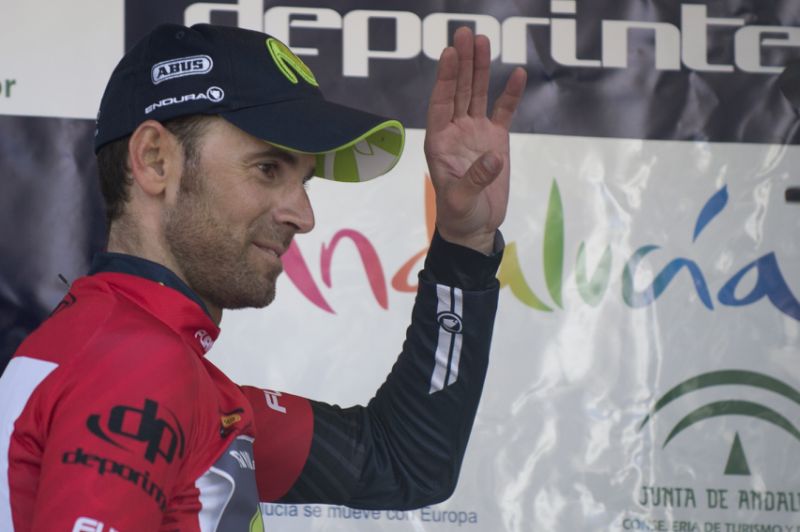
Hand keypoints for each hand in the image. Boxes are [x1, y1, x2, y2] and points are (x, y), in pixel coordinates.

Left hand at [424, 27, 526, 253]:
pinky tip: (517, 74)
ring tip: (482, 40)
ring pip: (477, 95)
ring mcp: (475, 133)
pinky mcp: (495, 140)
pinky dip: (510, 94)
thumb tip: (493, 157)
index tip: (449, 53)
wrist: (475, 227)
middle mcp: (455, 131)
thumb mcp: (461, 201)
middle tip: (465, 33)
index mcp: (439, 141)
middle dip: (461, 62)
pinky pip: (503, 112)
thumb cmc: (460, 215)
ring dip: (479, 69)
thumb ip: (474, 179)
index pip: (441, 103)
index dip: (446, 79)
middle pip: (459, 90)